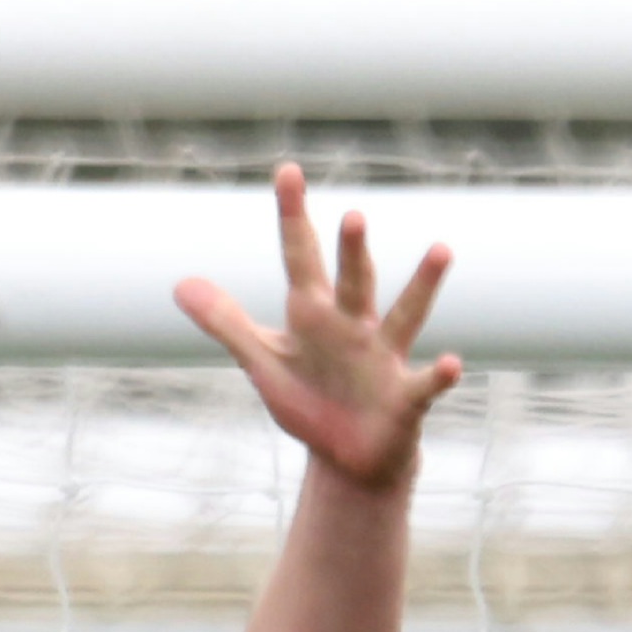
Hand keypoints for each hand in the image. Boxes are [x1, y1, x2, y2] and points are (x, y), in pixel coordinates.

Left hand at [173, 164, 459, 495]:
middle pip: (354, 282)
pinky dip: (439, 375)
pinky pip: (424, 384)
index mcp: (316, 315)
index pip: (300, 257)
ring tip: (441, 250)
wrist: (348, 460)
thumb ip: (227, 323)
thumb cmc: (309, 403)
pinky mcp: (405, 399)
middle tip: (353, 216)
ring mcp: (383, 360)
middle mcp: (354, 326)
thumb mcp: (263, 362)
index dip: (293, 217)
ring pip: (405, 316)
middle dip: (354, 253)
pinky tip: (451, 364)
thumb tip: (180, 284)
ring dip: (422, 286)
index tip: (288, 171)